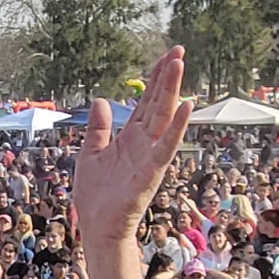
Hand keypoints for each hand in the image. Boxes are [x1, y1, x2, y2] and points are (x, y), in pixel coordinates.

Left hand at [70, 47, 193, 262]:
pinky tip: (187, 107)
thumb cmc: (97, 195)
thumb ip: (99, 128)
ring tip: (179, 65)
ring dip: (171, 92)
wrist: (97, 229)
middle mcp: (145, 143)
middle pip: (159, 103)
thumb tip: (102, 100)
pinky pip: (166, 147)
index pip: (147, 101)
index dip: (155, 78)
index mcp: (131, 137)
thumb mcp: (91, 153)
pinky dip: (177, 128)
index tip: (167, 55)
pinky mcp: (150, 174)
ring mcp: (150, 157)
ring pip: (164, 118)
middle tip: (179, 50)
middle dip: (168, 77)